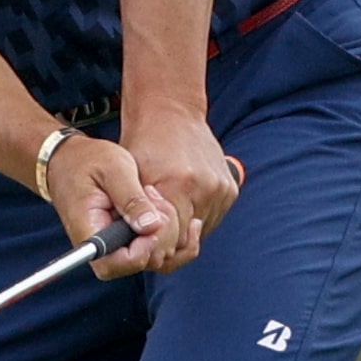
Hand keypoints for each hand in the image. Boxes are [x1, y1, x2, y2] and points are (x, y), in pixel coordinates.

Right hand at [43, 133, 180, 279]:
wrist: (70, 160)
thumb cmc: (87, 161)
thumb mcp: (112, 168)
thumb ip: (132, 198)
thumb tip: (151, 227)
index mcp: (90, 234)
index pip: (119, 263)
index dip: (145, 246)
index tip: (155, 218)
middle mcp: (102, 249)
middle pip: (142, 262)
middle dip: (162, 233)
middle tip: (154, 197)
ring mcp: (116, 247)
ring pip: (155, 256)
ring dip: (168, 229)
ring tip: (154, 196)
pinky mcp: (127, 241)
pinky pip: (156, 249)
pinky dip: (172, 233)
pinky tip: (172, 212)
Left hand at [119, 110, 241, 271]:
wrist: (170, 111)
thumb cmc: (144, 142)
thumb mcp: (130, 176)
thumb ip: (137, 214)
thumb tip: (141, 248)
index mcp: (178, 184)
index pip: (171, 240)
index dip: (156, 245)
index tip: (144, 242)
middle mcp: (205, 187)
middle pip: (188, 239)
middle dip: (168, 241)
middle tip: (151, 233)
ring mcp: (221, 188)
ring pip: (201, 231)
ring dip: (183, 230)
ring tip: (166, 213)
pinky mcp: (230, 188)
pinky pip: (212, 218)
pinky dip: (196, 217)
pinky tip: (181, 205)